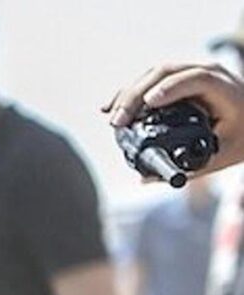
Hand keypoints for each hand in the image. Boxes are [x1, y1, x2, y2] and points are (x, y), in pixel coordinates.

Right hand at [104, 62, 243, 177]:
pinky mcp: (180, 79)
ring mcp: (193, 72)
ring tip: (112, 117)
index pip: (196, 79)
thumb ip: (190, 167)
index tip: (149, 103)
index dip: (171, 88)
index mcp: (225, 90)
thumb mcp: (224, 155)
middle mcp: (208, 73)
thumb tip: (146, 178)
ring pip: (155, 73)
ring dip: (129, 93)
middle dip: (137, 95)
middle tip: (118, 121)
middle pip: (166, 72)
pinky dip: (131, 92)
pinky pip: (151, 79)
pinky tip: (112, 107)